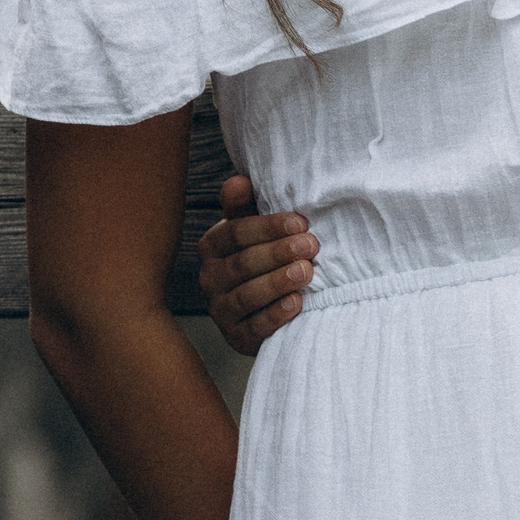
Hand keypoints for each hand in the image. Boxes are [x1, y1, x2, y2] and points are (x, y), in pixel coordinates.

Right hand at [197, 174, 317, 355]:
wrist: (269, 303)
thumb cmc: (266, 252)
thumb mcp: (257, 226)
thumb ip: (246, 205)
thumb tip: (238, 181)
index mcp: (213, 245)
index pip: (235, 233)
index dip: (268, 227)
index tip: (300, 222)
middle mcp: (209, 278)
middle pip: (242, 264)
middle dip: (278, 253)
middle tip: (310, 246)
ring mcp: (220, 310)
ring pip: (246, 296)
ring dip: (277, 283)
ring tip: (306, 272)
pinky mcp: (235, 337)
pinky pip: (253, 327)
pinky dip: (275, 315)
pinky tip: (297, 303)